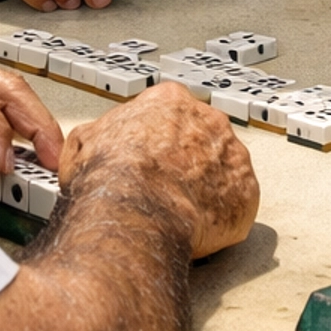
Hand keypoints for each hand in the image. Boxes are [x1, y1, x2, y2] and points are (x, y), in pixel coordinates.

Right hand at [58, 84, 259, 257]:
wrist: (135, 211)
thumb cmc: (111, 177)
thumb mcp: (83, 142)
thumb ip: (100, 135)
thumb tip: (94, 143)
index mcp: (170, 101)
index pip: (171, 114)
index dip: (159, 140)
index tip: (153, 158)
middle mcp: (209, 121)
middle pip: (203, 139)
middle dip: (188, 162)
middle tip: (167, 187)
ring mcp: (233, 157)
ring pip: (224, 171)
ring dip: (208, 189)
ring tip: (182, 212)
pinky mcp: (247, 194)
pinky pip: (238, 205)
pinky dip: (223, 218)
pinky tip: (200, 229)